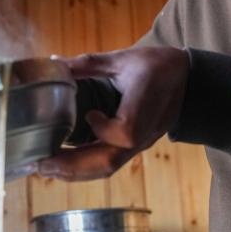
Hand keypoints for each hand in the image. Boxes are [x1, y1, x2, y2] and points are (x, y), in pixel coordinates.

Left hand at [37, 46, 188, 180]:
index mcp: (144, 105)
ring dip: (75, 172)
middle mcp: (143, 131)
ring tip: (46, 169)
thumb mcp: (125, 59)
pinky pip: (110, 165)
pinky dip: (85, 170)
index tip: (89, 114)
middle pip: (110, 160)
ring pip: (108, 167)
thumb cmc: (159, 66)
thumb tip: (54, 63)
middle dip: (72, 166)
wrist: (189, 81)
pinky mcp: (135, 147)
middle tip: (41, 164)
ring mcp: (139, 143)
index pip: (126, 131)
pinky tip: (63, 167)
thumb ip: (90, 63)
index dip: (104, 129)